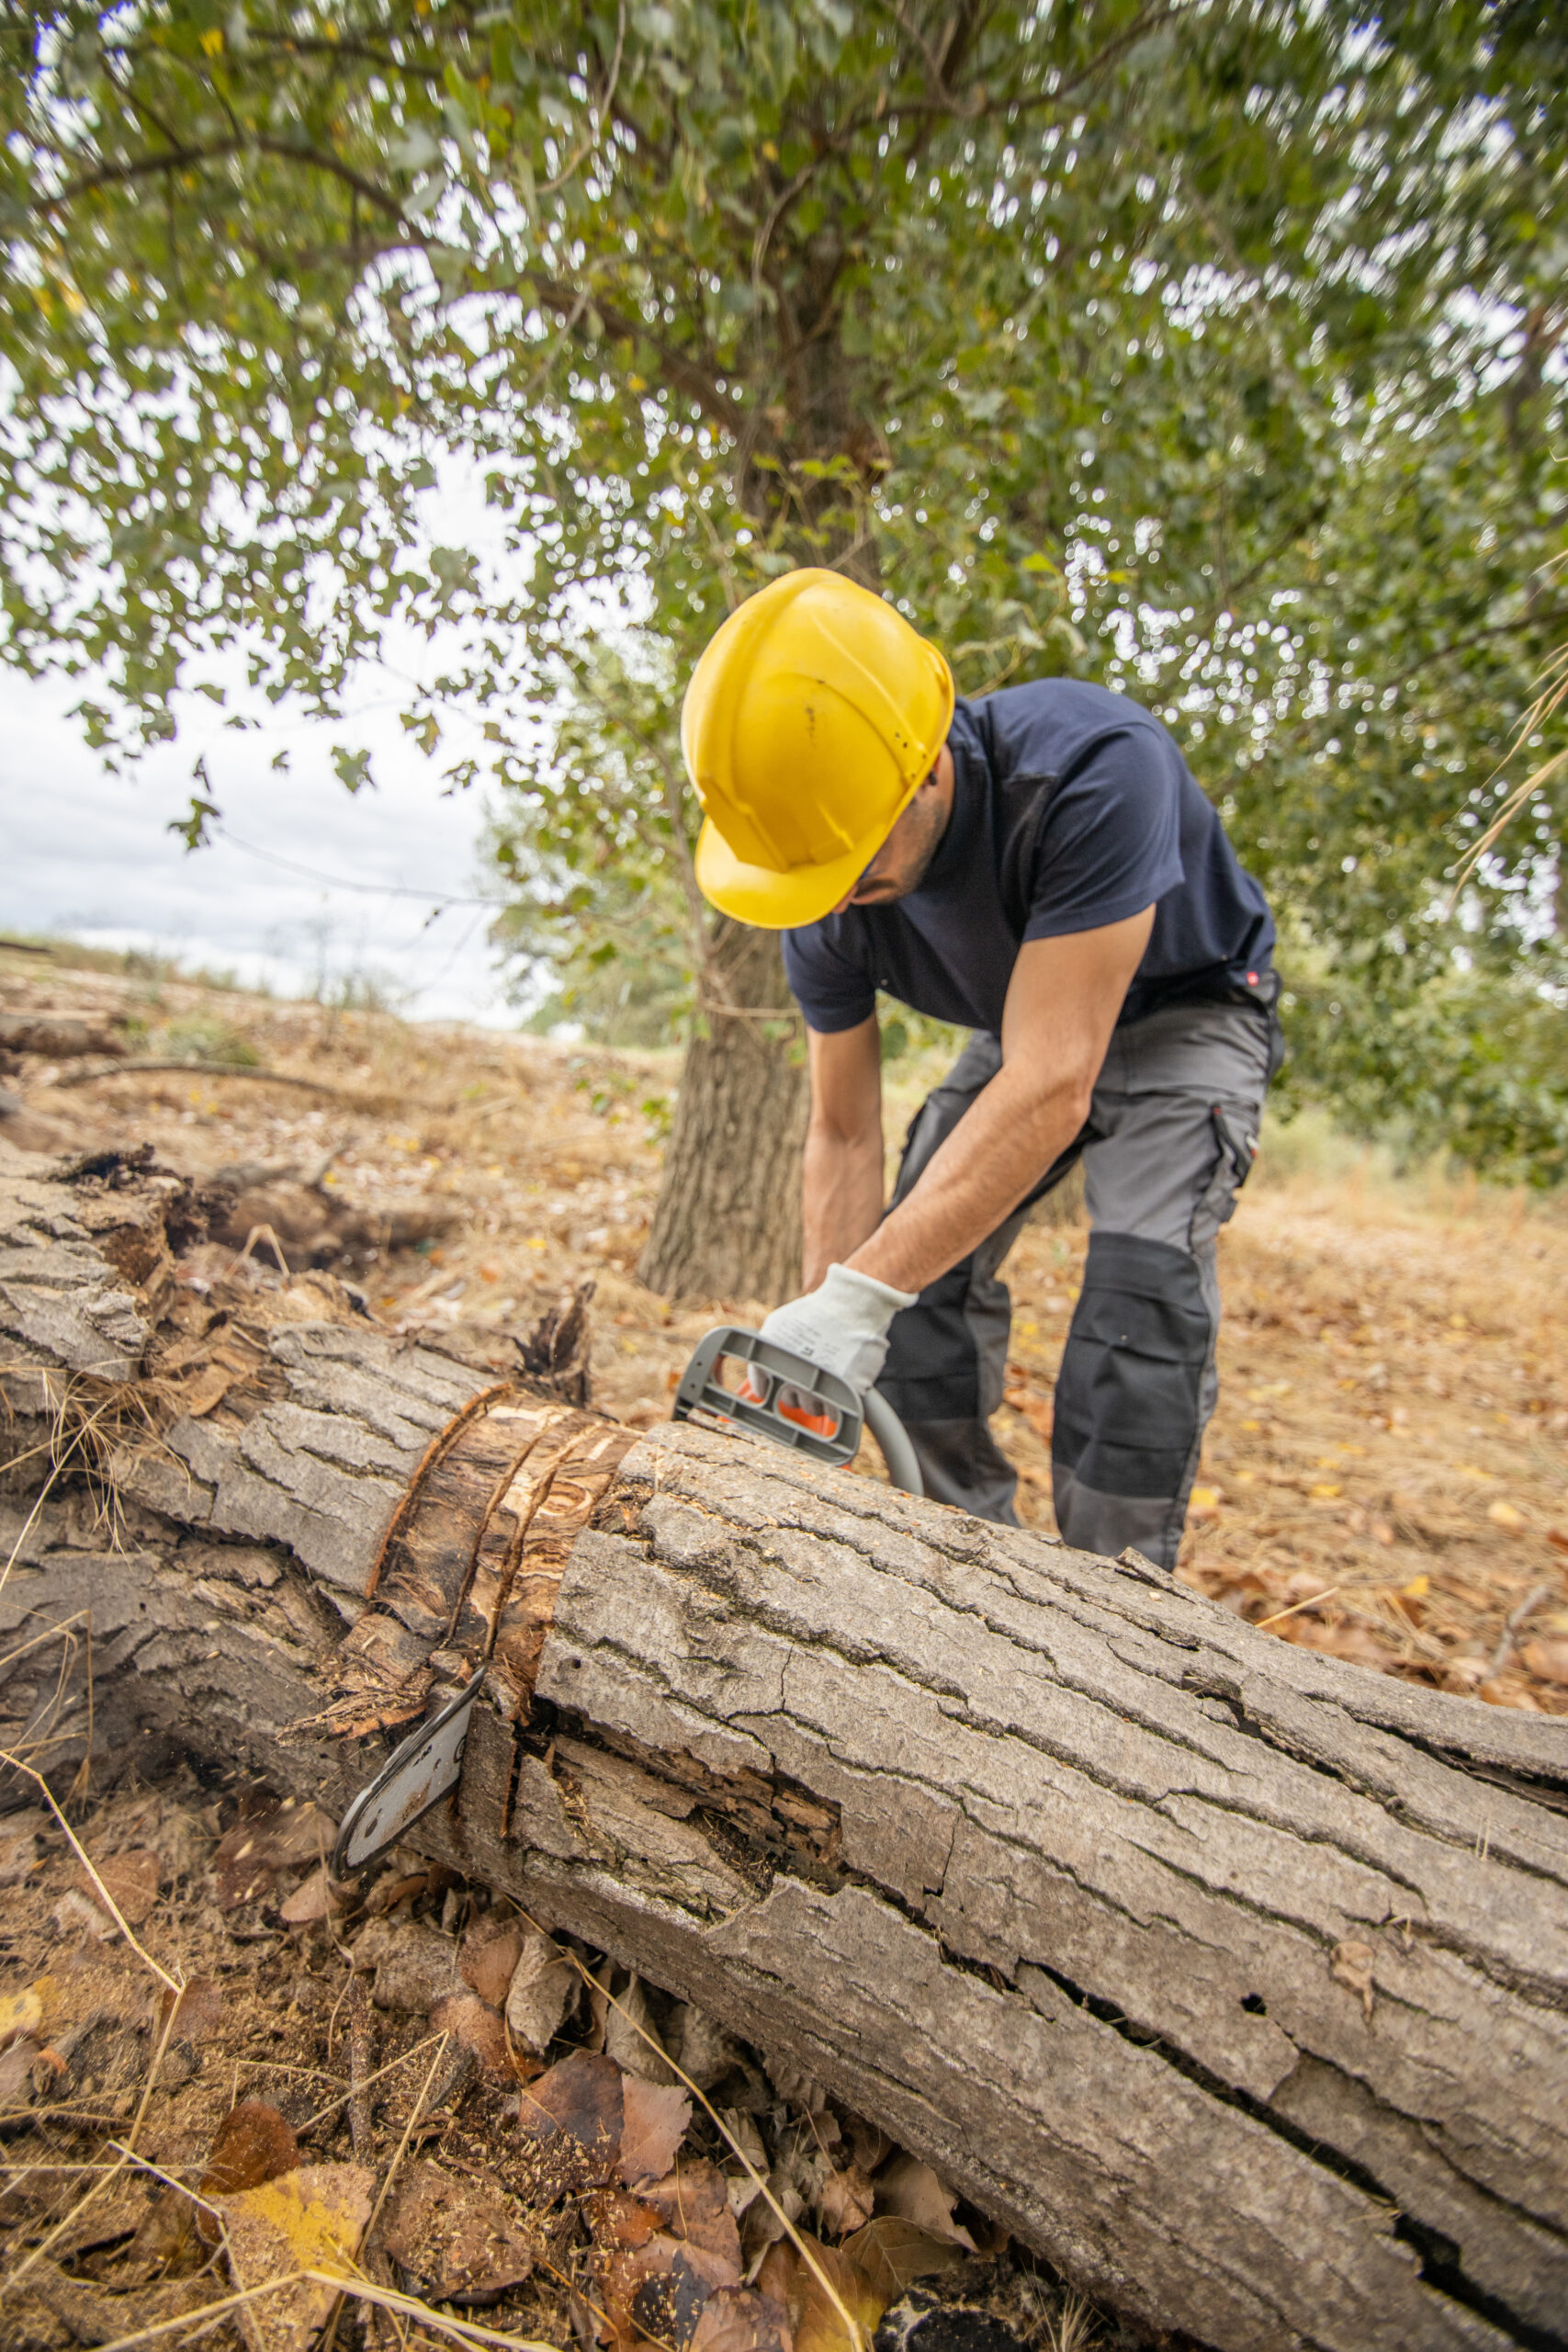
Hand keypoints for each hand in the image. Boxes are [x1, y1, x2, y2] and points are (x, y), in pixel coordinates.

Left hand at [751, 1262, 918, 1395]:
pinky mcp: (839, 1395)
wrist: (853, 1305)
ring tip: (831, 1378)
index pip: (762, 1388)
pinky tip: (843, 1386)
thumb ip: (770, 1350)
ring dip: (820, 1399)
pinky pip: (835, 1411)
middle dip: (799, 1391)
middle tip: (812, 1376)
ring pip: (813, 1408)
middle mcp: (788, 1377)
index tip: (784, 1382)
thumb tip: (765, 1372)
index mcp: (767, 1360)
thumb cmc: (819, 1311)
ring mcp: (814, 1388)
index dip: (774, 1386)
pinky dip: (839, 1403)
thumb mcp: (780, 1324)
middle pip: (789, 1400)